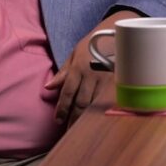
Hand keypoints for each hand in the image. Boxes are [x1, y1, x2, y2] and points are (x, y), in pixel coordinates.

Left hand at [44, 10, 136, 126]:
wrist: (117, 35)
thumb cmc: (93, 45)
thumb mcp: (74, 54)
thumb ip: (62, 72)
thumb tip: (48, 87)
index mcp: (78, 68)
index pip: (68, 93)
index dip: (62, 108)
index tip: (57, 120)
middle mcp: (91, 75)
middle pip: (81, 102)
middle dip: (73, 118)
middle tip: (67, 131)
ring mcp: (106, 79)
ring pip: (94, 103)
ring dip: (86, 117)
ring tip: (79, 129)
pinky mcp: (117, 81)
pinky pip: (106, 99)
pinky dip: (100, 111)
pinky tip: (96, 119)